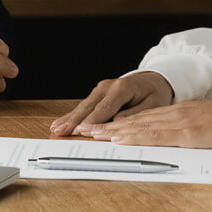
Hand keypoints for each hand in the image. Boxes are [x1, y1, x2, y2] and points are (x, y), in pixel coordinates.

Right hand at [50, 72, 173, 135]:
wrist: (153, 80)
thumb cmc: (155, 93)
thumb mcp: (154, 104)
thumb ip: (135, 114)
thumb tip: (116, 124)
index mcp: (123, 88)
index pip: (105, 109)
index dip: (92, 121)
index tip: (80, 131)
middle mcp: (109, 86)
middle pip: (89, 107)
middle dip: (74, 120)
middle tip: (60, 131)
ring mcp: (102, 89)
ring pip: (84, 106)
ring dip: (70, 118)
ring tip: (56, 128)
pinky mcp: (98, 94)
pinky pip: (85, 106)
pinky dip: (73, 115)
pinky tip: (61, 122)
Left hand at [80, 100, 211, 148]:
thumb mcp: (201, 123)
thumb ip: (184, 127)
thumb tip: (171, 137)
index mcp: (176, 112)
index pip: (142, 117)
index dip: (119, 121)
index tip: (100, 125)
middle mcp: (173, 114)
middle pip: (134, 119)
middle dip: (107, 124)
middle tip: (85, 129)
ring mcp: (178, 122)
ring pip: (139, 125)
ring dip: (113, 130)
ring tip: (93, 134)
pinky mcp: (184, 134)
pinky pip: (155, 135)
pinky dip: (134, 137)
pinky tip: (120, 139)